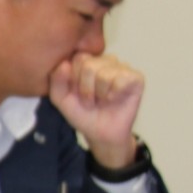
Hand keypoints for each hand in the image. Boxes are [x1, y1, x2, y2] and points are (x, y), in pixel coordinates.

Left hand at [49, 52, 144, 169]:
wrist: (100, 133)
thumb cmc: (82, 113)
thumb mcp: (61, 99)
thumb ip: (56, 81)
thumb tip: (65, 64)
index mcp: (88, 60)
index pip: (78, 58)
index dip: (74, 80)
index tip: (76, 93)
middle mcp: (105, 60)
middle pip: (89, 65)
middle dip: (85, 89)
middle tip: (90, 100)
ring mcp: (122, 67)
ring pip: (104, 74)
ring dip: (99, 94)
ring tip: (101, 101)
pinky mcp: (136, 78)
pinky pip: (120, 80)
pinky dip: (113, 95)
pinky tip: (114, 99)